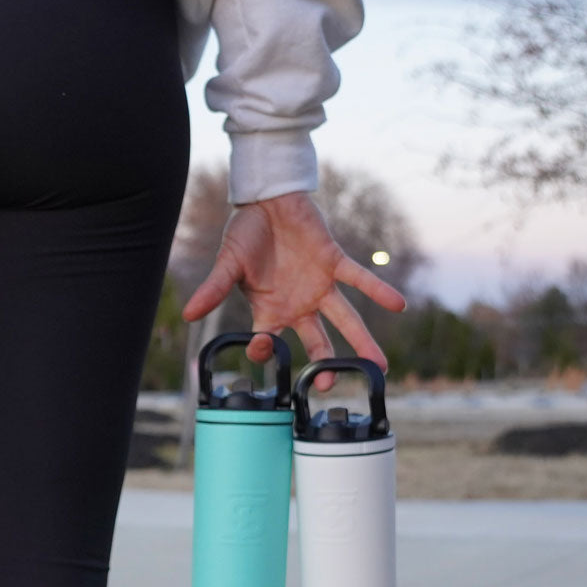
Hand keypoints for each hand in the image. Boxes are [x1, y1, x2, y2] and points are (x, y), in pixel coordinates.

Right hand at [182, 191, 405, 390]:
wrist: (266, 200)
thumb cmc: (244, 233)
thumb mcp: (227, 263)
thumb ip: (213, 289)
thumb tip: (188, 314)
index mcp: (270, 310)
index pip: (270, 343)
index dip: (265, 352)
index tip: (261, 351)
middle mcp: (298, 305)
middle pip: (316, 342)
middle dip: (324, 365)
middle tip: (328, 387)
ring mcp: (318, 286)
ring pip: (344, 319)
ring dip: (362, 342)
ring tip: (379, 366)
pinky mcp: (333, 262)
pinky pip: (359, 279)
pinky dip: (378, 291)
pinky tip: (398, 305)